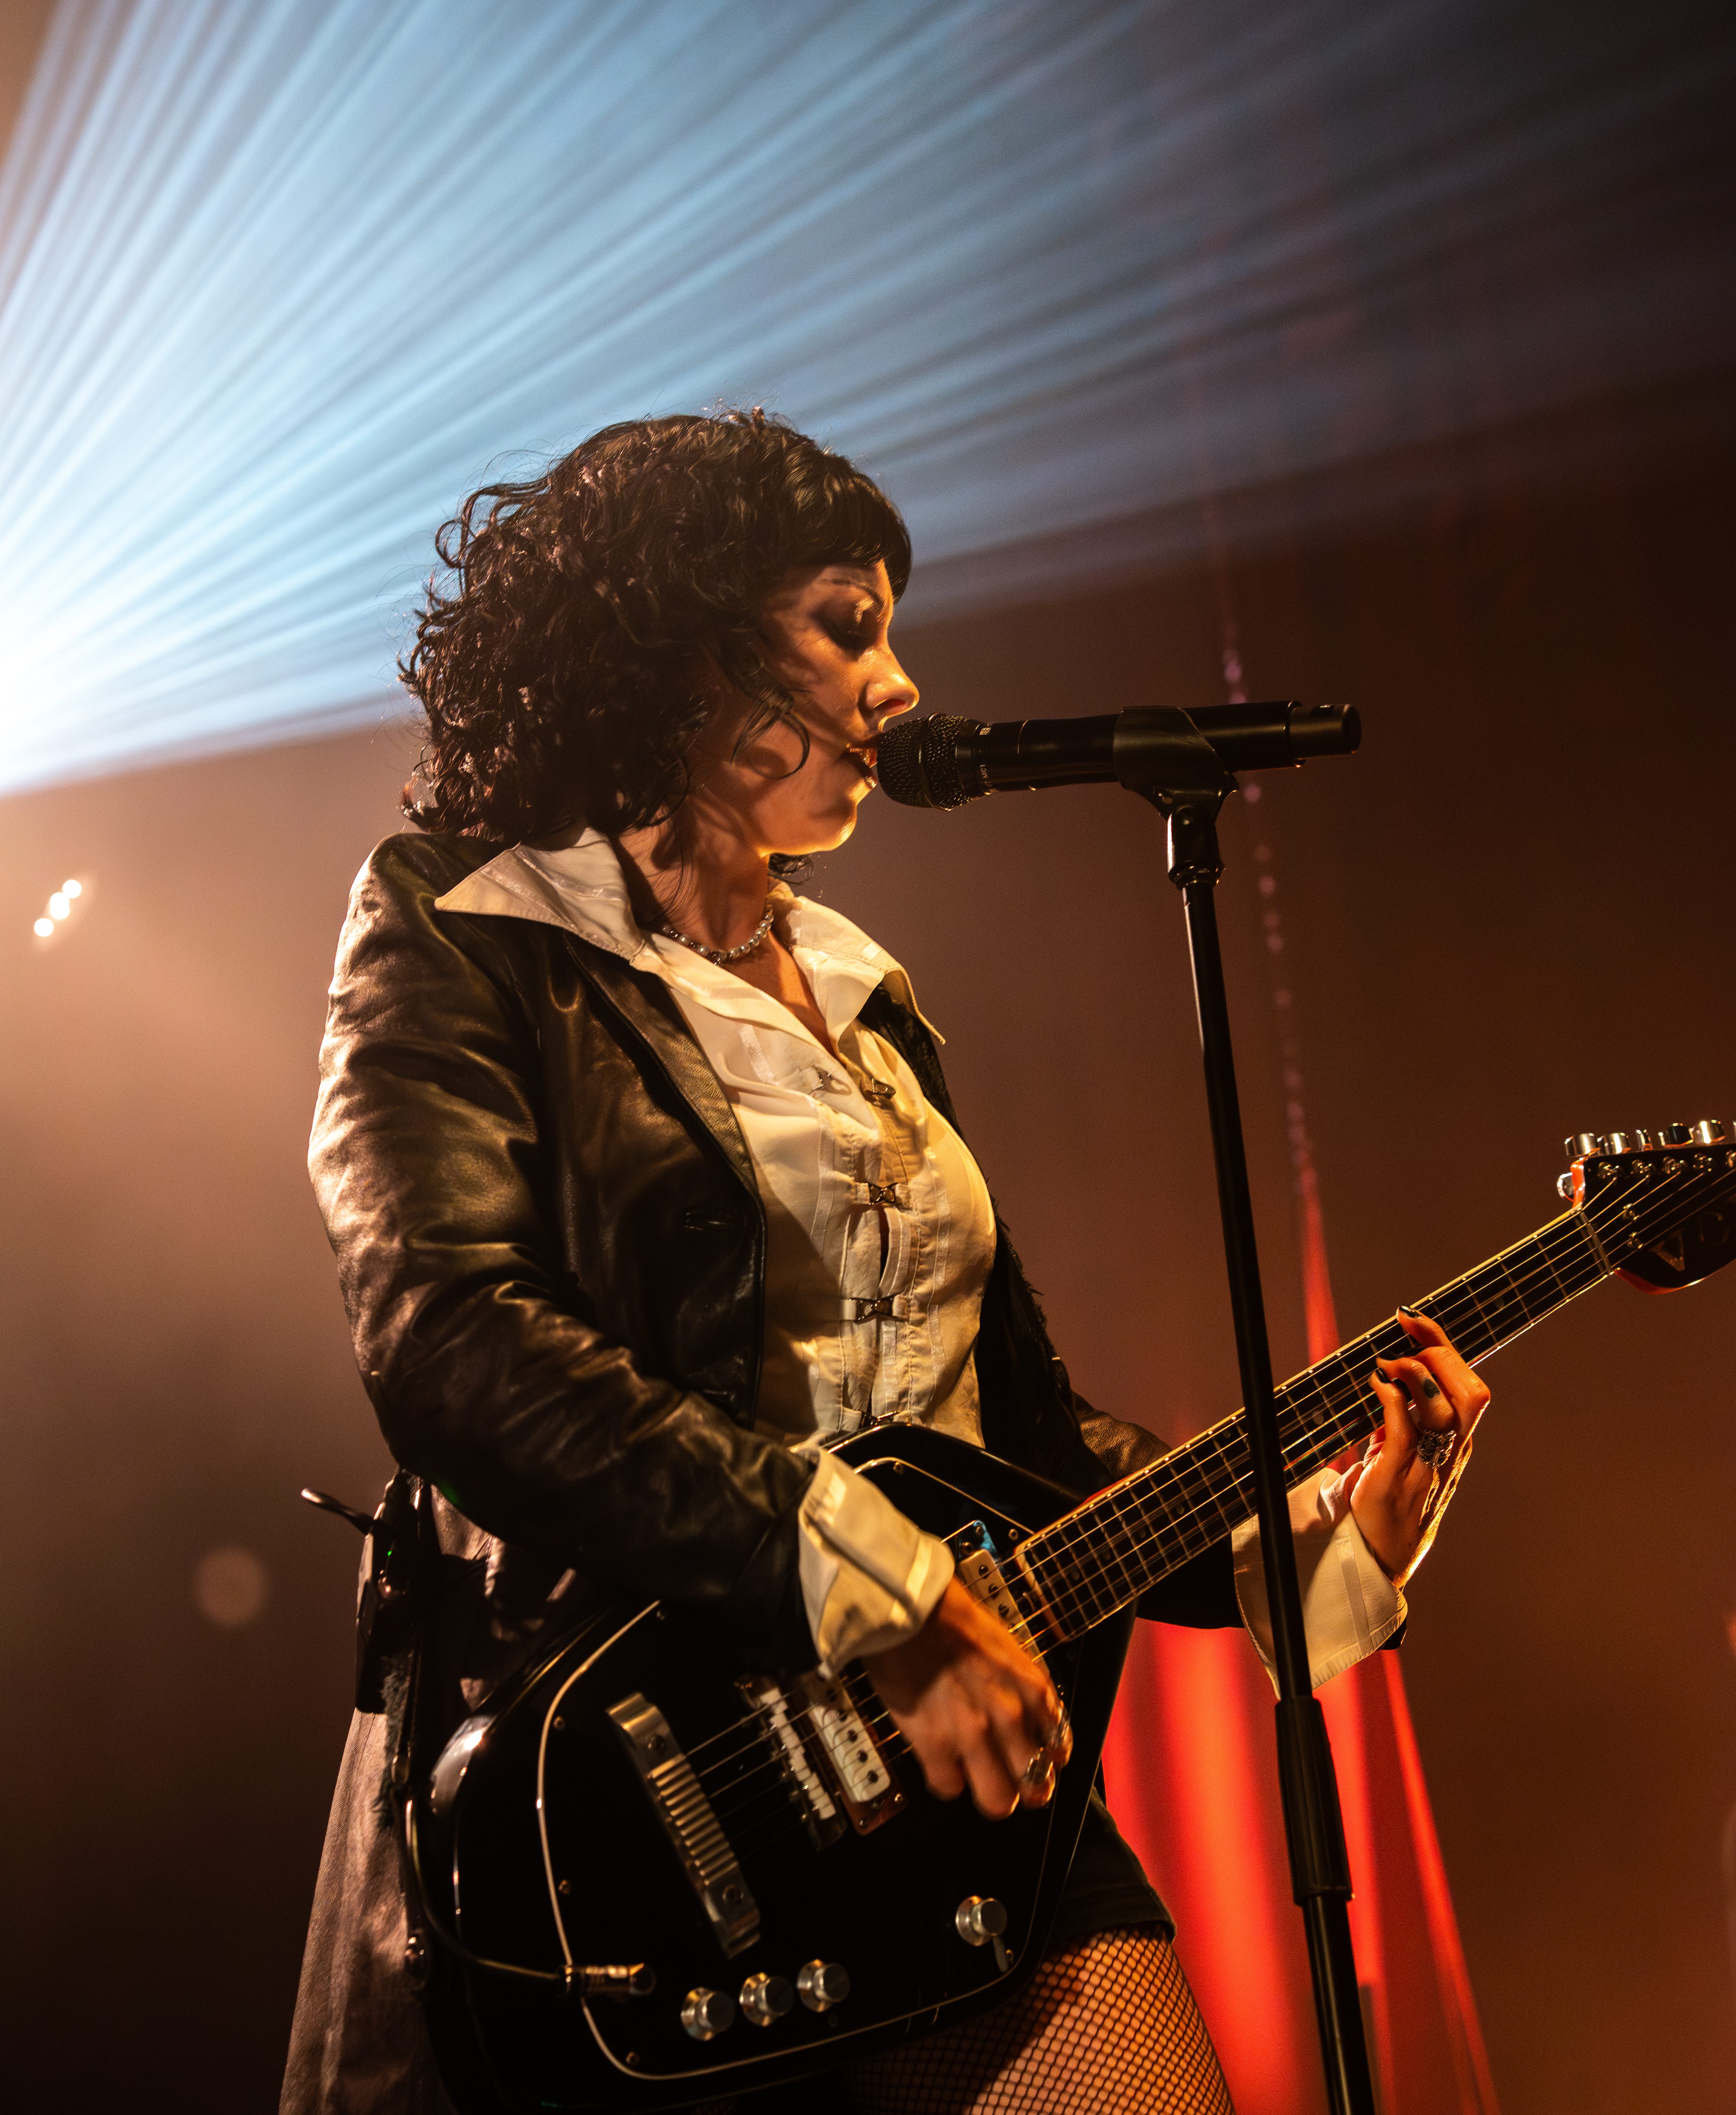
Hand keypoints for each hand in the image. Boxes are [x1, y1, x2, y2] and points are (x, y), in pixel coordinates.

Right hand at [860, 1576, 1072, 1818]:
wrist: (910, 1607)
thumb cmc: (953, 1619)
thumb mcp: (1007, 1650)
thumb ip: (1020, 1689)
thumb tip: (1023, 1723)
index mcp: (1032, 1689)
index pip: (1058, 1750)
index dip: (1044, 1763)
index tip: (1033, 1763)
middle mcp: (1010, 1716)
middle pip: (1033, 1788)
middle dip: (1020, 1789)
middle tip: (1006, 1782)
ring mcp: (973, 1733)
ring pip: (997, 1801)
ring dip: (987, 1794)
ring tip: (974, 1779)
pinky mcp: (934, 1742)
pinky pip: (949, 1788)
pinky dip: (945, 1780)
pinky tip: (940, 1762)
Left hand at [1349, 1309, 1489, 1584]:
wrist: (1378, 1558)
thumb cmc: (1390, 1506)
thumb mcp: (1407, 1456)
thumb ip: (1406, 1424)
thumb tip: (1391, 1385)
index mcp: (1457, 1446)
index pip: (1469, 1386)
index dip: (1444, 1346)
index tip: (1414, 1320)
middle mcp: (1451, 1454)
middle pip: (1470, 1392)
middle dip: (1438, 1352)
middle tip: (1402, 1337)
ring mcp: (1428, 1466)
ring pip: (1447, 1407)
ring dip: (1416, 1373)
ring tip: (1388, 1364)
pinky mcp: (1397, 1477)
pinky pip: (1404, 1428)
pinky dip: (1390, 1397)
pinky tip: (1375, 1384)